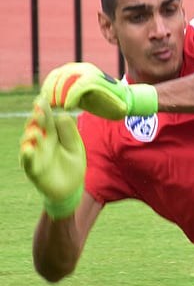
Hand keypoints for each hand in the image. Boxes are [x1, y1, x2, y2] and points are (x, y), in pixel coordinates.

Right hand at [20, 97, 85, 218]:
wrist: (70, 188)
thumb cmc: (72, 165)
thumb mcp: (75, 148)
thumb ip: (69, 133)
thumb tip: (63, 114)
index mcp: (52, 135)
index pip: (46, 118)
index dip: (44, 108)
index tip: (43, 97)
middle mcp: (40, 142)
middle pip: (35, 126)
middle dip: (36, 117)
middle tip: (39, 107)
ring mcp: (35, 155)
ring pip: (28, 142)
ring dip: (31, 135)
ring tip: (37, 131)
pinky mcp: (33, 169)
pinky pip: (27, 161)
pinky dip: (26, 155)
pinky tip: (28, 149)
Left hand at [41, 62, 157, 119]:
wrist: (126, 103)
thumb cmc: (103, 102)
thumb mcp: (80, 97)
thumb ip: (66, 94)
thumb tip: (47, 98)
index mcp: (77, 70)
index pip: (55, 75)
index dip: (47, 88)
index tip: (46, 103)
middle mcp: (83, 68)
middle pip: (57, 75)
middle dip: (50, 91)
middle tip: (50, 106)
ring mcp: (90, 72)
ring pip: (65, 79)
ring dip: (59, 94)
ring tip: (59, 107)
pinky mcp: (96, 80)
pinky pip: (78, 87)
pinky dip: (70, 97)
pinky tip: (68, 107)